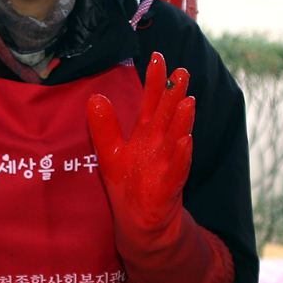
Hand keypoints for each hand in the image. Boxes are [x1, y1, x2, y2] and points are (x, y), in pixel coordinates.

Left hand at [86, 52, 193, 252]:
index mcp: (146, 134)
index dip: (155, 82)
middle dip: (175, 95)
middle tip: (183, 72)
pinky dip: (181, 157)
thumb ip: (104, 127)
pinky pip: (176, 170)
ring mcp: (167, 165)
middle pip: (168, 116)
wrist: (140, 224)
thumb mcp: (110, 153)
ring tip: (187, 102)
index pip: (151, 103)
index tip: (158, 57)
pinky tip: (185, 142)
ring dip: (182, 121)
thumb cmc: (129, 186)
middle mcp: (160, 145)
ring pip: (176, 139)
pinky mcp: (168, 188)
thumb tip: (95, 96)